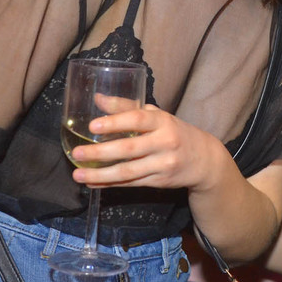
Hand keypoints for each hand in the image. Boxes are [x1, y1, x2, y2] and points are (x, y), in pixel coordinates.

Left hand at [70, 105, 223, 191]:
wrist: (204, 160)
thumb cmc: (174, 132)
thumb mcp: (156, 116)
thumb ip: (127, 107)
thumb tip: (98, 98)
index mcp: (163, 121)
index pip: (137, 119)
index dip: (115, 122)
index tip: (92, 126)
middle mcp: (165, 142)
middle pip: (129, 149)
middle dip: (100, 152)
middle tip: (76, 154)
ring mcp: (163, 164)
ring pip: (127, 171)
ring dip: (100, 174)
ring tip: (78, 175)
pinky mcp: (159, 181)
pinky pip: (130, 184)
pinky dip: (109, 184)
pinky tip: (93, 182)